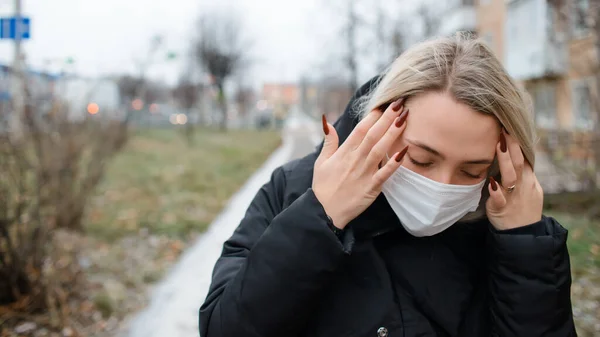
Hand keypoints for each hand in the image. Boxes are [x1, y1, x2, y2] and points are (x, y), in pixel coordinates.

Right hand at [313, 99, 408, 228]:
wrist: (324, 211)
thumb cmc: (323, 187)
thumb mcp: (321, 161)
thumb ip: (329, 141)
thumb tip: (327, 121)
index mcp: (344, 152)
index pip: (360, 129)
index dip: (373, 116)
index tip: (384, 104)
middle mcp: (355, 159)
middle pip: (373, 134)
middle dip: (387, 118)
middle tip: (400, 103)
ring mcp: (364, 173)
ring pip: (380, 149)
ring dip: (392, 133)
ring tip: (404, 118)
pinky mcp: (372, 187)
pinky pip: (385, 173)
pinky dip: (394, 162)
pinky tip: (405, 151)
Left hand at [486, 129, 542, 229]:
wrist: (524, 234)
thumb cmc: (522, 207)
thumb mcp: (527, 187)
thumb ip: (520, 172)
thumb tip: (513, 153)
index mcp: (528, 179)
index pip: (523, 157)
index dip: (517, 143)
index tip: (508, 127)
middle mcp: (522, 185)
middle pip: (518, 162)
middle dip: (511, 145)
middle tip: (504, 129)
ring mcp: (513, 197)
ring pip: (510, 177)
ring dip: (504, 160)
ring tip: (498, 145)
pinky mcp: (502, 209)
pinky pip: (500, 199)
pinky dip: (496, 191)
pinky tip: (491, 182)